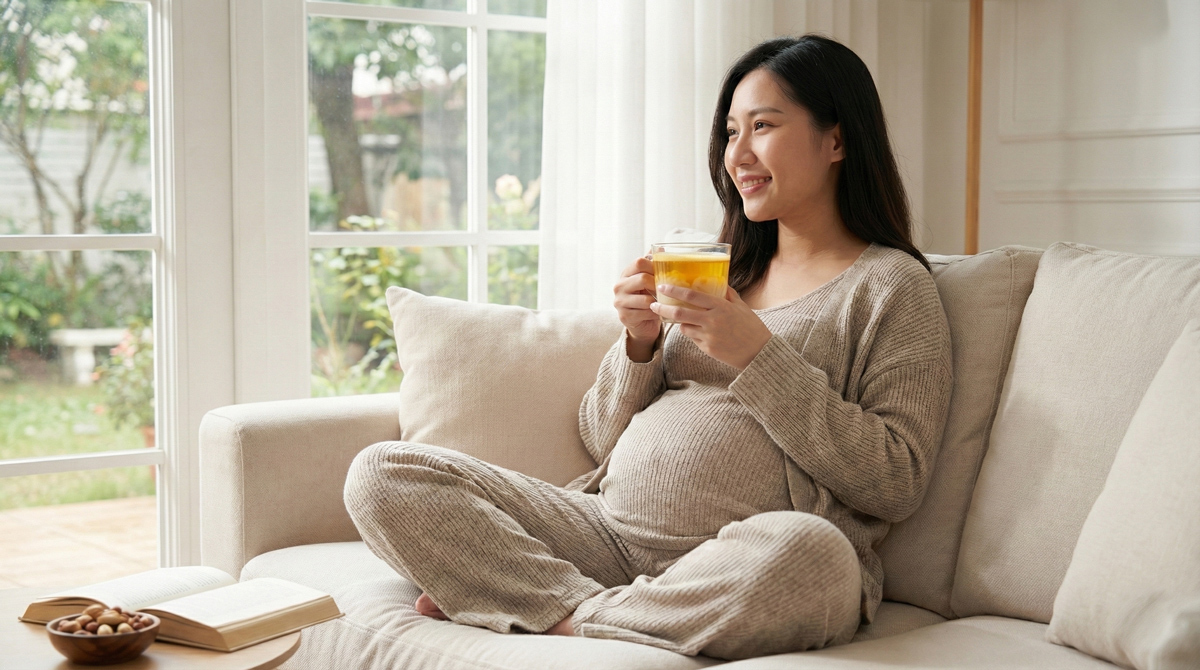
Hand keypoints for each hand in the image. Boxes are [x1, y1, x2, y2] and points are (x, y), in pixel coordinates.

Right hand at [613, 256, 661, 360]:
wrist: (641, 324)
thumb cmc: (647, 299)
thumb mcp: (649, 281)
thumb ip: (652, 266)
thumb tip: (661, 248)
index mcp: (626, 274)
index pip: (639, 262)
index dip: (655, 266)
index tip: (664, 274)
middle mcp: (619, 286)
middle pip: (642, 278)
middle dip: (658, 285)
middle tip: (667, 290)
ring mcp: (620, 302)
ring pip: (645, 299)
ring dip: (659, 302)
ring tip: (666, 303)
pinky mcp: (625, 316)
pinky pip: (646, 313)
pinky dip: (656, 314)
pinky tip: (660, 314)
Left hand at [650, 284, 771, 369]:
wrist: (758, 352)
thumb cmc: (751, 327)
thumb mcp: (741, 306)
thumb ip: (727, 293)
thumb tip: (717, 280)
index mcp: (720, 307)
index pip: (692, 295)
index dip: (674, 290)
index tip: (662, 286)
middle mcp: (712, 321)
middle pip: (680, 312)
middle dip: (663, 308)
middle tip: (653, 304)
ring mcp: (709, 336)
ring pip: (684, 326)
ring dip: (679, 322)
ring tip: (680, 318)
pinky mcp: (707, 348)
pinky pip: (692, 338)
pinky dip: (691, 333)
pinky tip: (697, 330)